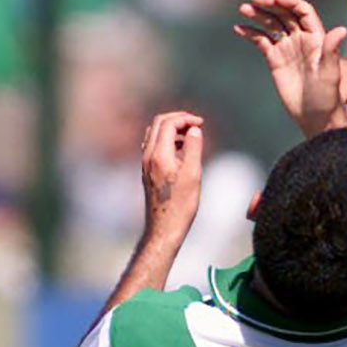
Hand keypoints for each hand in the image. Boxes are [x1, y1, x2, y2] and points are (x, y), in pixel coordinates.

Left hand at [139, 110, 204, 248]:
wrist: (163, 227)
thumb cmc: (180, 205)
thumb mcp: (193, 174)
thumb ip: (193, 148)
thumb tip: (194, 130)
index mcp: (158, 155)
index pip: (168, 123)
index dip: (185, 118)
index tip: (201, 124)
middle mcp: (148, 156)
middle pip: (159, 123)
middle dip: (178, 119)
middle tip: (196, 125)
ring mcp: (146, 163)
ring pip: (155, 134)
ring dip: (173, 129)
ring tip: (191, 137)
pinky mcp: (147, 171)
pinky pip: (155, 146)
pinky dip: (168, 140)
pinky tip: (182, 150)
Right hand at [234, 0, 346, 134]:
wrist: (315, 116)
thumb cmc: (327, 96)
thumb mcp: (330, 73)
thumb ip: (331, 50)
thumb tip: (340, 29)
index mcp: (316, 37)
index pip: (303, 11)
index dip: (290, 2)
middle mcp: (301, 38)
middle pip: (284, 14)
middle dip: (270, 4)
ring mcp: (287, 48)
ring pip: (271, 25)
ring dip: (258, 15)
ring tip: (244, 9)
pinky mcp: (275, 59)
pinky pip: (261, 41)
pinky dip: (250, 33)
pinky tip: (239, 28)